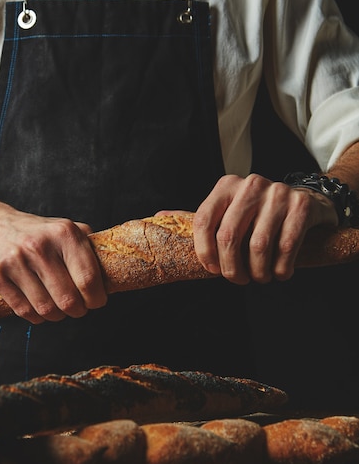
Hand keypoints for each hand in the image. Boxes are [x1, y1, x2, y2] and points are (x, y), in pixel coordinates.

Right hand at [0, 204, 107, 323]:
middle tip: (77, 308)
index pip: (89, 279)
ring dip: (57, 316)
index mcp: (64, 233)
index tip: (96, 301)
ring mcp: (15, 260)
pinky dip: (36, 316)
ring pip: (46, 309)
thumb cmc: (39, 233)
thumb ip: (90, 248)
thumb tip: (113, 276)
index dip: (96, 299)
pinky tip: (39, 308)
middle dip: (77, 310)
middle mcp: (40, 245)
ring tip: (58, 308)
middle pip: (68, 300)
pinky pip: (23, 311)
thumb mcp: (66, 230)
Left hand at [158, 173, 338, 284]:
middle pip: (229, 236)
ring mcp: (278, 192)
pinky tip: (280, 272)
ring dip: (258, 272)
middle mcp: (250, 184)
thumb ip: (199, 217)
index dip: (204, 252)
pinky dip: (281, 268)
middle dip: (231, 267)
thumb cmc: (257, 214)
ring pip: (258, 245)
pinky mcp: (301, 205)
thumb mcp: (227, 210)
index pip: (204, 221)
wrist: (306, 201)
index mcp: (226, 185)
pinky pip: (286, 246)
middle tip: (238, 279)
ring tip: (260, 277)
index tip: (212, 270)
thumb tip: (158, 217)